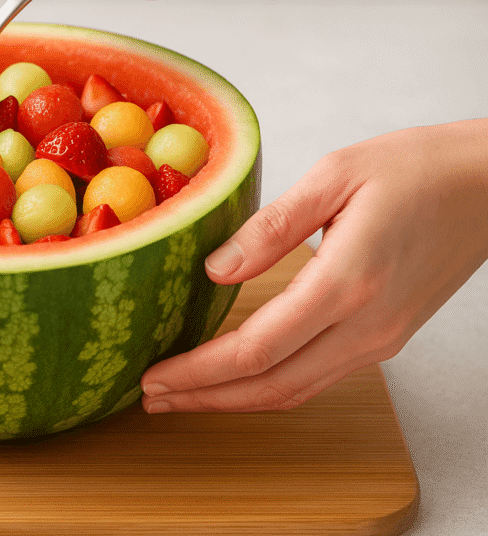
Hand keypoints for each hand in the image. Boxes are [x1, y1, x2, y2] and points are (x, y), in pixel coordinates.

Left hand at [141, 120, 487, 412]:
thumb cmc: (418, 169)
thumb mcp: (335, 175)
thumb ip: (271, 227)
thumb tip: (215, 271)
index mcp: (347, 283)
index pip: (256, 350)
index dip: (199, 372)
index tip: (153, 377)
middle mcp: (366, 327)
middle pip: (271, 387)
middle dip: (204, 399)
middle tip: (151, 398)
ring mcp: (380, 340)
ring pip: (295, 391)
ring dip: (233, 400)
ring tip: (183, 395)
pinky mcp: (386, 338)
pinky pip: (317, 377)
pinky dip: (268, 386)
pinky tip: (237, 377)